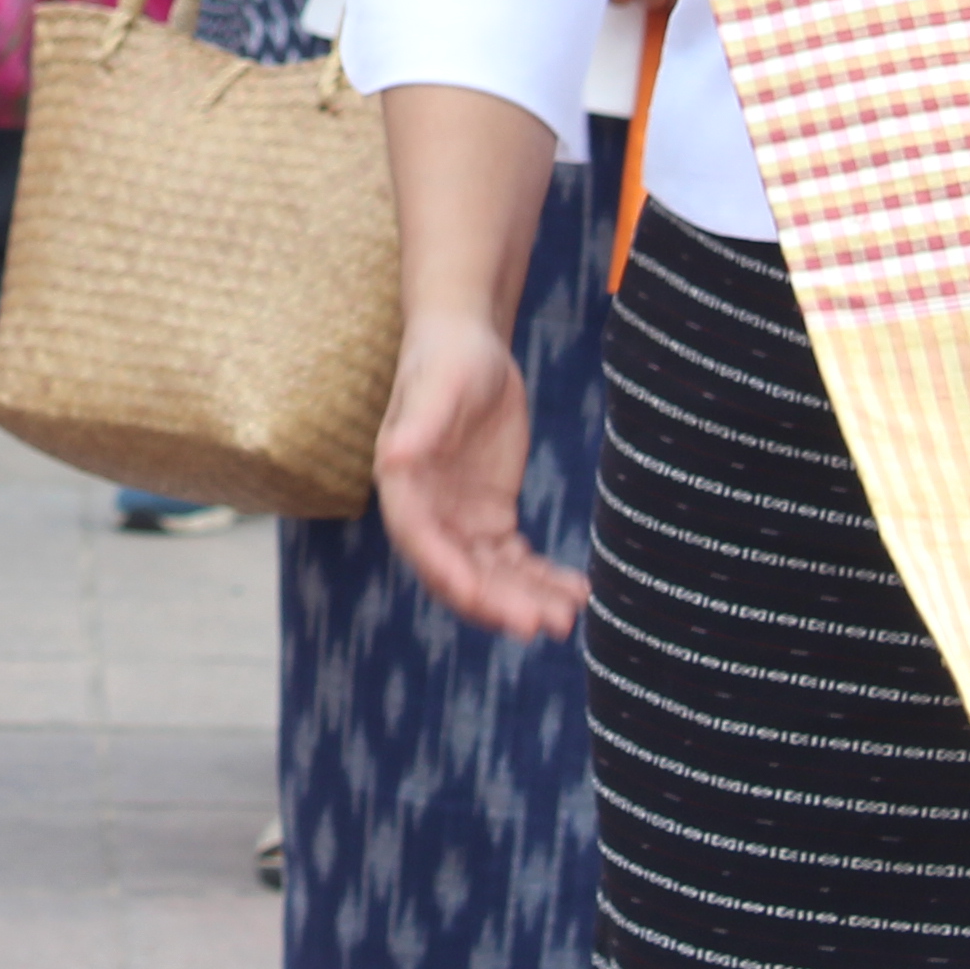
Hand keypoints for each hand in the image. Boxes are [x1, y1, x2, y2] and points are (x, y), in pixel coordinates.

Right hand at [372, 306, 586, 638]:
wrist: (470, 345)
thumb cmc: (449, 358)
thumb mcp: (440, 385)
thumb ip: (420, 423)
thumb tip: (392, 457)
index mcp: (402, 486)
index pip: (419, 540)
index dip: (447, 571)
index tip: (479, 596)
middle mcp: (427, 513)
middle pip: (458, 571)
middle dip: (498, 602)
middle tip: (541, 623)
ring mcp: (460, 521)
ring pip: (490, 577)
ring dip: (526, 600)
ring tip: (570, 614)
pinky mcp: (490, 518)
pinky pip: (515, 562)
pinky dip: (542, 580)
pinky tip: (577, 591)